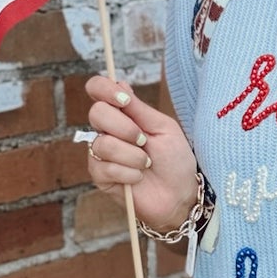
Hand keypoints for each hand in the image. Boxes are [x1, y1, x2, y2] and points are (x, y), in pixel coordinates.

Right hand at [83, 75, 199, 233]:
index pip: (97, 89)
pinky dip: (129, 173)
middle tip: (144, 141)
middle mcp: (107, 130)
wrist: (179, 194)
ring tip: (146, 164)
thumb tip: (119, 82)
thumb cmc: (175, 160)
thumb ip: (139, 108)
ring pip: (103, 144)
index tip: (124, 101)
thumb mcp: (163, 127)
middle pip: (97, 113)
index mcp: (123, 113)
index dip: (104, 89)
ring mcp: (100, 153)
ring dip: (133, 156)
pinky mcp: (99, 176)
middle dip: (126, 128)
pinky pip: (105, 167)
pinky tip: (138, 178)